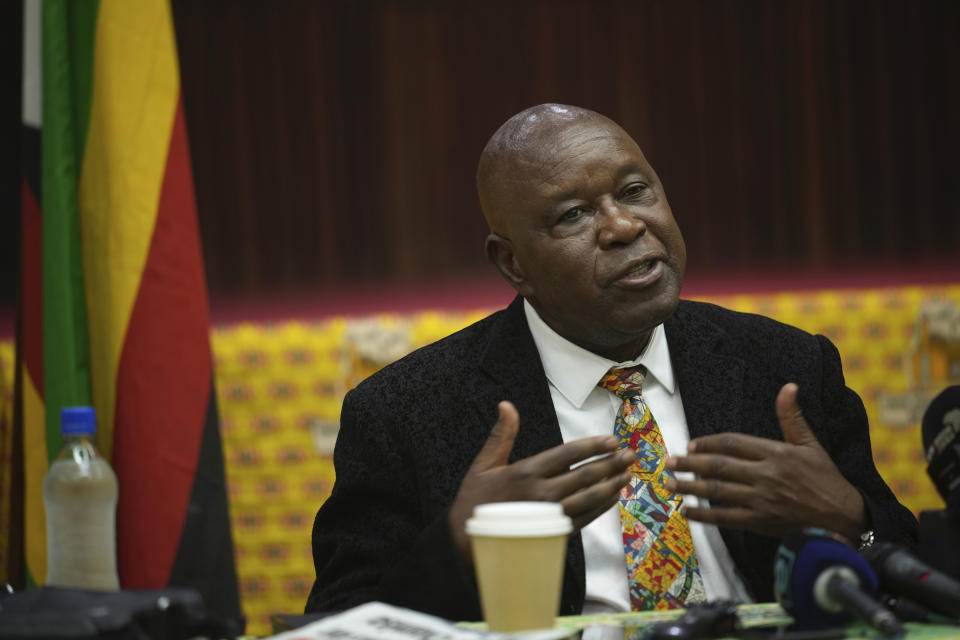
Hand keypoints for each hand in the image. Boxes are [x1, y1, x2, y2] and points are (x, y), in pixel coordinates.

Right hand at [449, 401, 633, 566]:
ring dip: (612, 485)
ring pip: (590, 498)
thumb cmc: (475, 499)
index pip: (569, 454)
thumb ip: (501, 434)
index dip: (594, 446)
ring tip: (628, 474)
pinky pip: (585, 518)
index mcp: (527, 471)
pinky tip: (613, 497)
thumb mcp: (483, 463)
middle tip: (631, 455)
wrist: (468, 541)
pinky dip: (602, 507)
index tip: (613, 440)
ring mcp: (551, 516)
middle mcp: (543, 493)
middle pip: (586, 475)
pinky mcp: (554, 533)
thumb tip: (506, 405)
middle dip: (612, 463)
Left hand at [664, 383, 865, 539]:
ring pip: (717, 491)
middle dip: (689, 463)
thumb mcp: (811, 444)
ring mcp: (761, 499)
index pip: (733, 443)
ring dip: (689, 487)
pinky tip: (687, 511)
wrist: (843, 518)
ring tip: (669, 483)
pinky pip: (726, 517)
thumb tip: (789, 386)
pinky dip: (704, 515)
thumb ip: (792, 417)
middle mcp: (765, 475)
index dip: (709, 442)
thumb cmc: (825, 479)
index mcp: (776, 452)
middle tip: (667, 462)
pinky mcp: (760, 522)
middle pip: (718, 466)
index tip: (691, 444)